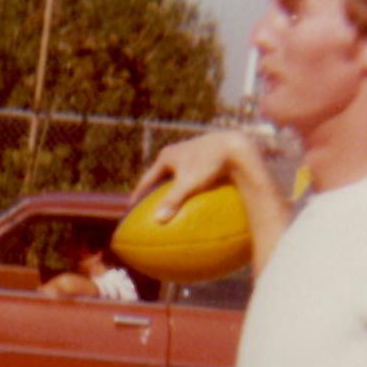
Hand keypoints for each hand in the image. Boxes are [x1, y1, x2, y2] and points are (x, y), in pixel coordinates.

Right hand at [130, 130, 261, 222]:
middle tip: (147, 207)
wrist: (236, 145)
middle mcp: (176, 152)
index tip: (131, 208)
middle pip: (159, 176)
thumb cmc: (210, 163)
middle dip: (154, 191)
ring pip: (176, 175)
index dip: (138, 194)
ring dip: (171, 189)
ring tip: (169, 204)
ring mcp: (190, 153)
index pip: (147, 179)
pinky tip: (193, 200)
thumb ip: (173, 201)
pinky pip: (191, 175)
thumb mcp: (189, 183)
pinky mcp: (204, 157)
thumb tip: (157, 221)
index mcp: (167, 157)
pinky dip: (187, 187)